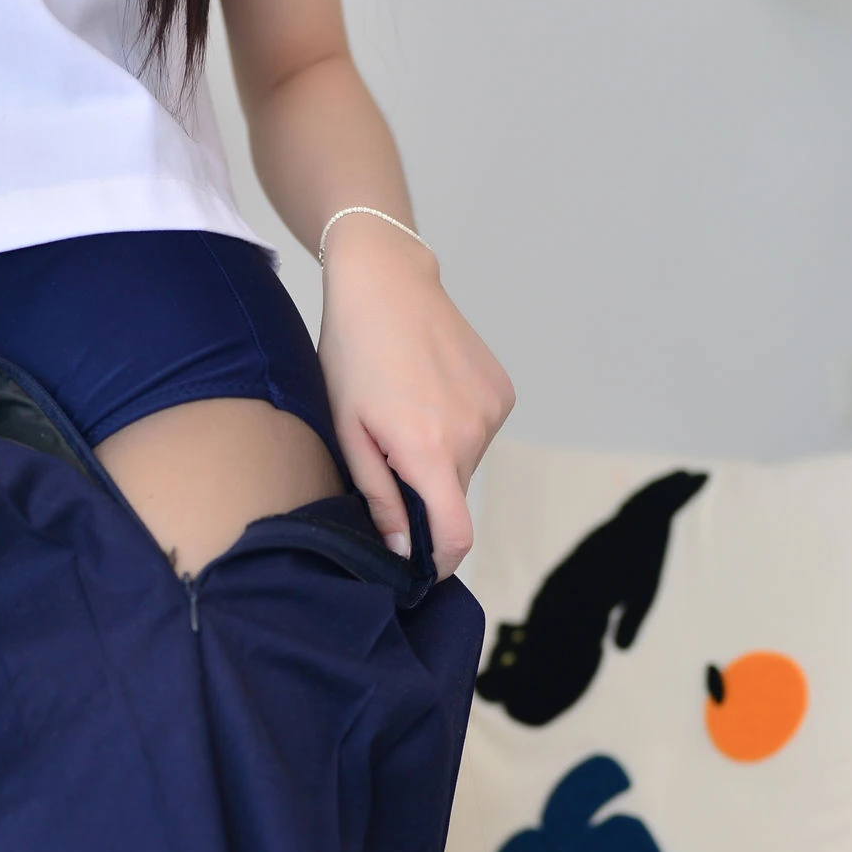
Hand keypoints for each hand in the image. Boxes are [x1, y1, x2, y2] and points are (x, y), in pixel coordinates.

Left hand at [317, 217, 514, 574]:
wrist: (387, 284)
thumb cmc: (353, 355)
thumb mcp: (349, 431)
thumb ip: (379, 497)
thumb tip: (402, 550)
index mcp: (429, 450)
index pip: (456, 536)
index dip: (441, 563)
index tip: (421, 568)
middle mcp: (472, 435)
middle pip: (454, 498)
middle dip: (424, 497)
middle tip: (386, 458)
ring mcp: (493, 411)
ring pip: (466, 465)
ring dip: (438, 458)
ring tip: (404, 413)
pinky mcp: (502, 391)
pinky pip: (479, 434)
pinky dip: (455, 430)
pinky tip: (428, 394)